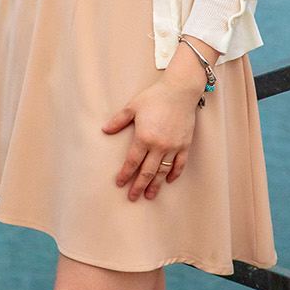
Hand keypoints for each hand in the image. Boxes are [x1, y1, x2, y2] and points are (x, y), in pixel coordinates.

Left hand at [101, 69, 203, 201]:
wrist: (180, 91)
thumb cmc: (154, 97)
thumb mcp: (132, 107)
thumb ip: (118, 121)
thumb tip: (104, 130)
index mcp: (144, 137)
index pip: (132, 162)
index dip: (125, 174)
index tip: (120, 183)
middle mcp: (159, 145)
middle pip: (147, 172)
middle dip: (138, 186)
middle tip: (133, 197)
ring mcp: (173, 146)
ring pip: (163, 171)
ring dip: (156, 185)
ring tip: (150, 195)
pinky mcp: (185, 145)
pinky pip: (179, 164)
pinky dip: (174, 174)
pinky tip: (168, 180)